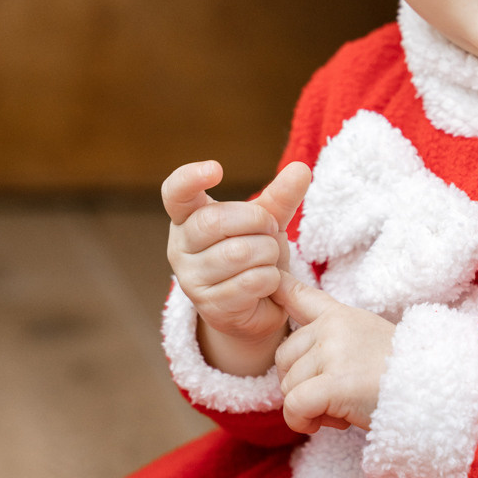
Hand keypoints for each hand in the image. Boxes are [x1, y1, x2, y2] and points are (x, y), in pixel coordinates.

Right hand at [162, 160, 310, 368]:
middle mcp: (180, 247)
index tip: (216, 169)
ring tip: (269, 258)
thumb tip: (301, 169)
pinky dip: (271, 278)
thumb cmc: (253, 255)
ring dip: (268, 253)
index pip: (175, 192)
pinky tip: (269, 281)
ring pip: (238, 253)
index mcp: (188, 218)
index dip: (190, 177)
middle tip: (271, 230)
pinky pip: (250, 282)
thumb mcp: (266, 222)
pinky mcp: (210, 306)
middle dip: (257, 221)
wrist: (253, 308)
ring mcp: (191, 279)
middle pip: (215, 220)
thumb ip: (279, 197)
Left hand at [275, 274, 394, 433]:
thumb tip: (297, 353)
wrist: (435, 388)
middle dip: (299, 385)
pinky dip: (302, 422)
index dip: (280, 289)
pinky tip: (325, 423)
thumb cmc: (404, 372)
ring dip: (308, 407)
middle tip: (333, 396)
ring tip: (343, 406)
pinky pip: (295, 407)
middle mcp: (332, 328)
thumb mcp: (369, 338)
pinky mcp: (334, 384)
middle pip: (283, 359)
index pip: (301, 296)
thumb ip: (334, 336)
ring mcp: (333, 353)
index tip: (269, 282)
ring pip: (288, 388)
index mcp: (340, 316)